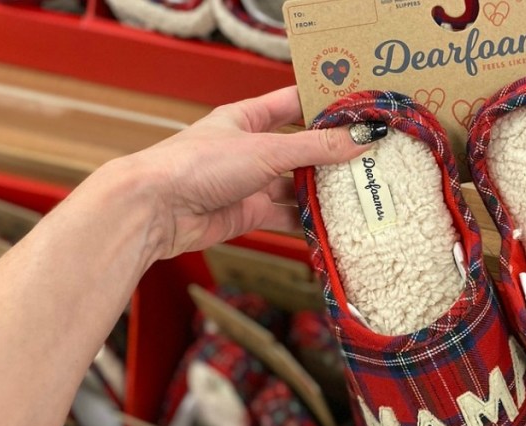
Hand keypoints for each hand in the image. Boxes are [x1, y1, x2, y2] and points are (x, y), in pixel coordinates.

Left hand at [108, 86, 379, 261]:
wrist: (155, 210)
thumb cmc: (196, 165)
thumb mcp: (266, 150)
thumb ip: (316, 147)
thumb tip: (361, 138)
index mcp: (247, 118)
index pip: (295, 103)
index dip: (326, 103)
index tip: (361, 108)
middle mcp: (249, 148)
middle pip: (301, 148)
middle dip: (332, 153)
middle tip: (370, 156)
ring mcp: (249, 183)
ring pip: (296, 185)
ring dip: (323, 190)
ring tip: (359, 191)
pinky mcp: (247, 214)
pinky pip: (286, 215)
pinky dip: (308, 219)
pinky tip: (333, 221)